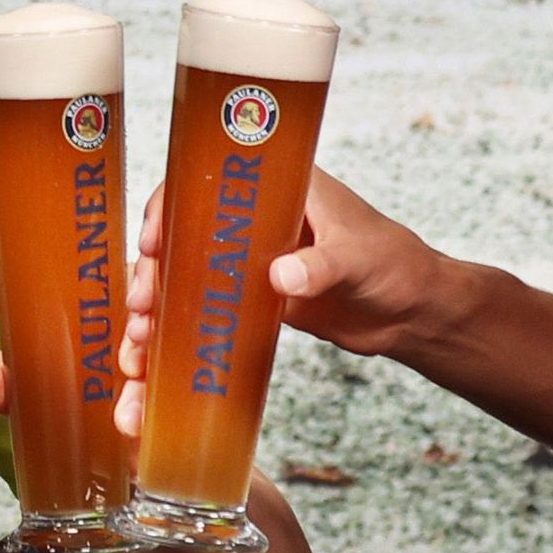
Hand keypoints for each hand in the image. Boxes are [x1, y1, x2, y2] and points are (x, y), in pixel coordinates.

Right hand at [113, 166, 446, 432]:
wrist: (414, 312)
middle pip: (180, 238)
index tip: (155, 243)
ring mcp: (245, 261)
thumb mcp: (360, 258)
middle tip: (143, 308)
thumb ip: (322, 265)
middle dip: (152, 274)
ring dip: (155, 314)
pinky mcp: (248, 301)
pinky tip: (152, 369)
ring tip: (139, 350)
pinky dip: (176, 340)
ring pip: (183, 281)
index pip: (203, 183)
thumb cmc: (396, 264)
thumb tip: (280, 276)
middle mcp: (250, 219)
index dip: (169, 208)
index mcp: (275, 186)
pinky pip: (201, 314)